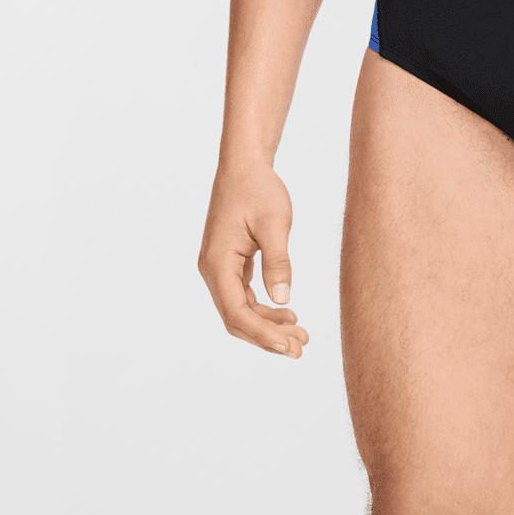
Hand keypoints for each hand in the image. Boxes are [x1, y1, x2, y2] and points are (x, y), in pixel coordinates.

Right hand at [198, 154, 307, 357]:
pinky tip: (289, 315)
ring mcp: (219, 268)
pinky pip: (244, 297)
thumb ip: (278, 262)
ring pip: (240, 311)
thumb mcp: (274, 224)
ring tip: (301, 336)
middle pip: (236, 318)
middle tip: (300, 349)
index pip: (236, 312)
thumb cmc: (258, 189)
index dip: (262, 333)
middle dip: (267, 337)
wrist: (244, 165)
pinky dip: (264, 310)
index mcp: (217, 262)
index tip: (289, 346)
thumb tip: (283, 300)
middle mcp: (212, 270)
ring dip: (268, 326)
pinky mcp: (230, 265)